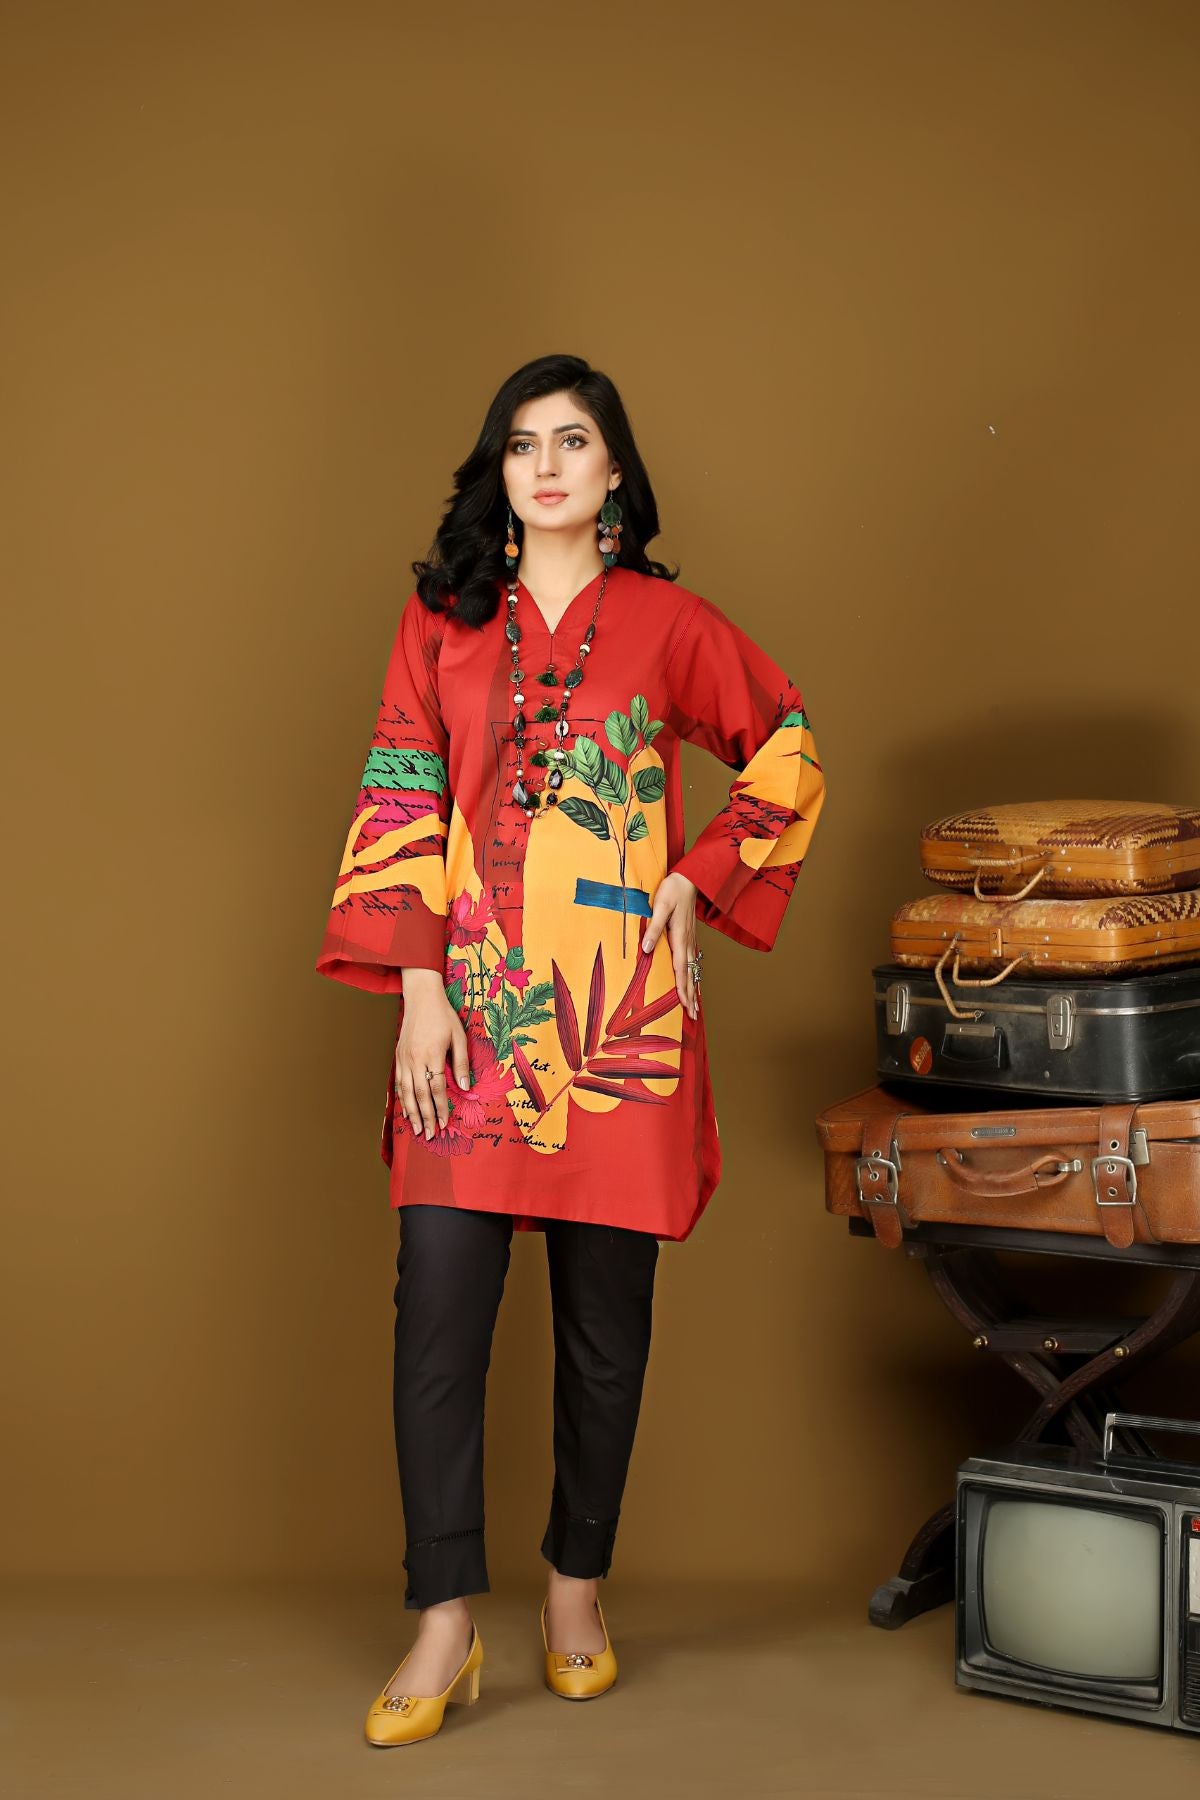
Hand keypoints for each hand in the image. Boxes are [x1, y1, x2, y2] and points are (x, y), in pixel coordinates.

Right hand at [395, 969, 471, 1139]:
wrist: (421, 998)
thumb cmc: (443, 1016)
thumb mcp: (459, 1037)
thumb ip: (461, 1063)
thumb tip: (465, 1088)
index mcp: (432, 1054)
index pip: (437, 1089)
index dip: (441, 1108)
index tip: (445, 1123)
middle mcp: (415, 1059)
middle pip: (420, 1095)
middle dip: (426, 1117)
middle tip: (430, 1135)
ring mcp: (404, 1059)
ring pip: (407, 1092)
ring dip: (412, 1113)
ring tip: (417, 1129)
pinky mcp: (398, 1057)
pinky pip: (399, 1083)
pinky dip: (402, 1099)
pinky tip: (406, 1111)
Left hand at [641, 871, 700, 1020]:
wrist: (690, 877)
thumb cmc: (674, 889)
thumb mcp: (661, 905)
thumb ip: (654, 927)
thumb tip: (646, 949)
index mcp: (680, 937)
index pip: (681, 969)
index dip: (682, 989)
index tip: (684, 1006)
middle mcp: (687, 942)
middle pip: (691, 975)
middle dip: (691, 996)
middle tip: (693, 1016)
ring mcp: (691, 940)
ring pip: (694, 970)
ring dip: (695, 989)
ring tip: (695, 1006)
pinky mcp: (690, 936)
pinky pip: (693, 961)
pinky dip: (694, 976)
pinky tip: (694, 982)